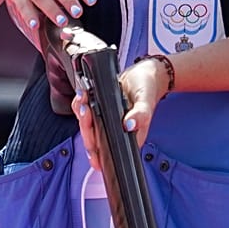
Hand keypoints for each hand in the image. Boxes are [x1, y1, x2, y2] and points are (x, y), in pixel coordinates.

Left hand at [72, 55, 172, 172]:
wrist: (144, 75)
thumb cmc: (148, 90)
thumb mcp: (146, 101)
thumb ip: (141, 114)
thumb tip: (129, 125)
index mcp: (127, 137)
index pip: (109, 151)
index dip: (96, 150)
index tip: (92, 137)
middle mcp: (114, 132)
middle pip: (93, 140)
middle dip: (86, 127)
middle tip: (87, 111)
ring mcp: (105, 122)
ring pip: (86, 126)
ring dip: (81, 114)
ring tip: (83, 100)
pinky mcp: (99, 110)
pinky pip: (84, 111)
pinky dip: (80, 104)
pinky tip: (83, 95)